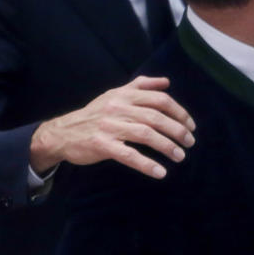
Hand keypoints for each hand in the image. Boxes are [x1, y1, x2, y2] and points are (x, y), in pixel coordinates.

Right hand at [29, 76, 195, 178]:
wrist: (63, 132)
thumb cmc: (95, 114)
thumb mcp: (116, 94)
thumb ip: (141, 85)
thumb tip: (167, 82)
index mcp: (125, 95)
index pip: (160, 100)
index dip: (179, 112)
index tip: (191, 125)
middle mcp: (118, 108)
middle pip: (156, 117)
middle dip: (178, 130)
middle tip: (190, 142)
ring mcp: (110, 126)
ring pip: (146, 135)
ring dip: (167, 147)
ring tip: (180, 156)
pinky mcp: (102, 145)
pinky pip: (129, 155)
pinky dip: (147, 164)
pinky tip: (160, 172)